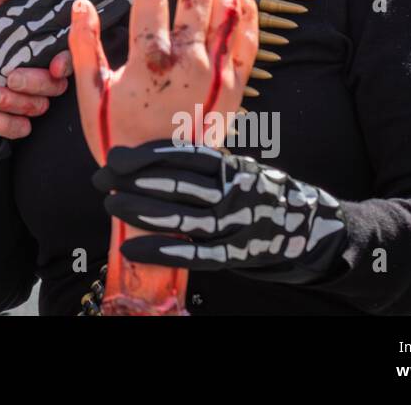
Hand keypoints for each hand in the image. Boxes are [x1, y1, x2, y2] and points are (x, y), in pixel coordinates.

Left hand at [0, 51, 71, 141]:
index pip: (68, 57)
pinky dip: (3, 125)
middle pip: (54, 86)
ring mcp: (32, 101)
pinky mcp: (17, 120)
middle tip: (10, 78)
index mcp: (45, 51)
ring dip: (13, 103)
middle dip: (34, 83)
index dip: (66, 63)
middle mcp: (44, 78)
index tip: (55, 67)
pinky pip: (19, 129)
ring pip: (37, 108)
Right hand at [70, 0, 258, 160]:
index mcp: (149, 60)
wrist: (163, 184)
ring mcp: (216, 72)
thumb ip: (84, 46)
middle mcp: (188, 60)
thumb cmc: (122, 140)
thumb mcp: (90, 95)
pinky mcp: (235, 86)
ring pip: (226, 12)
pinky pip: (248, 42)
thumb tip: (80, 5)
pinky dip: (248, 14)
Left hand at [94, 141, 348, 278]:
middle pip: (177, 185)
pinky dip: (160, 251)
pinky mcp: (236, 255)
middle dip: (133, 182)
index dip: (146, 156)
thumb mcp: (235, 168)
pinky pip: (194, 254)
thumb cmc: (257, 193)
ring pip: (182, 218)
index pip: (183, 156)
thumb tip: (145, 159)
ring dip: (141, 212)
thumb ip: (200, 165)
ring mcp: (236, 225)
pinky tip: (131, 249)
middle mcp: (233, 192)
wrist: (308, 228)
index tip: (115, 157)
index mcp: (230, 166)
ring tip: (111, 205)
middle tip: (101, 180)